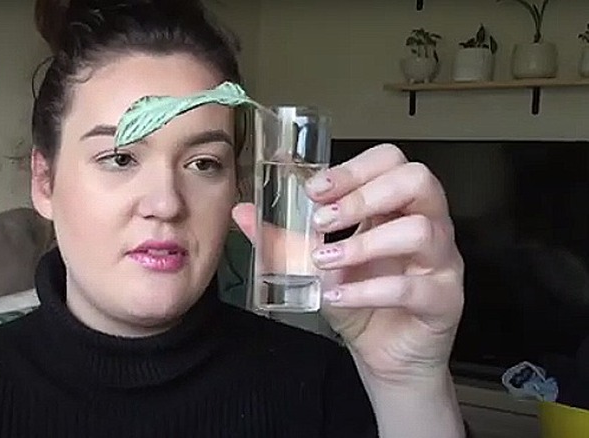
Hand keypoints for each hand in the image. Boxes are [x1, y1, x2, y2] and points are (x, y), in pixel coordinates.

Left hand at [232, 143, 464, 383]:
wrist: (384, 357)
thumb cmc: (360, 303)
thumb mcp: (315, 266)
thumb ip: (282, 238)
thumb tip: (242, 212)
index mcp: (396, 208)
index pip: (391, 162)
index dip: (354, 168)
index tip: (315, 189)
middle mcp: (427, 226)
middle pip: (418, 181)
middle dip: (363, 195)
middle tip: (323, 220)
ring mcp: (441, 262)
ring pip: (421, 230)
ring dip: (364, 242)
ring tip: (325, 261)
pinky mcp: (444, 300)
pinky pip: (412, 287)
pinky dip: (367, 290)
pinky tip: (336, 295)